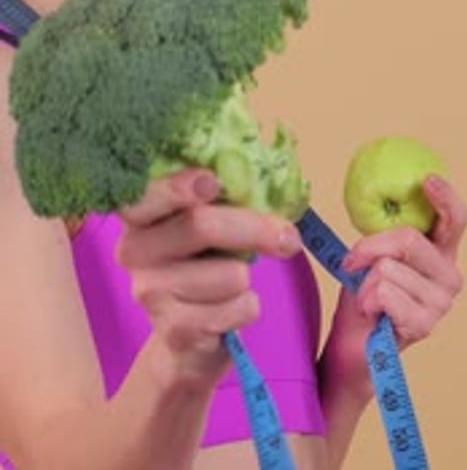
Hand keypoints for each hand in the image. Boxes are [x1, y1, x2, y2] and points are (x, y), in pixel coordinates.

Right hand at [115, 167, 301, 379]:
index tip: (213, 183)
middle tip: (288, 236)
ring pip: (230, 274)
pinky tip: (226, 310)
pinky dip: (246, 308)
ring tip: (229, 281)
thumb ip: (224, 195)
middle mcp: (133, 251)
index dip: (177, 187)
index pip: (146, 195)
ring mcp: (149, 293)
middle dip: (254, 228)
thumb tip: (274, 177)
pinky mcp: (174, 331)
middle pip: (200, 226)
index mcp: (140, 214)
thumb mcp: (208, 222)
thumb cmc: (202, 261)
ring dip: (245, 277)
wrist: (186, 335)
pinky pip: (237, 310)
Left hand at [320, 175, 466, 405]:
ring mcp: (440, 302)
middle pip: (409, 239)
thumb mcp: (373, 255)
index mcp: (440, 253)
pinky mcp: (424, 324)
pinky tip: (371, 315)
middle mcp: (449, 276)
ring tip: (367, 299)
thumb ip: (385, 234)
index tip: (426, 180)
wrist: (352, 345)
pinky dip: (366, 300)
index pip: (456, 219)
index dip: (445, 197)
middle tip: (354, 262)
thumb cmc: (363, 295)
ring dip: (364, 282)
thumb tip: (375, 199)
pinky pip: (384, 292)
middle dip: (371, 247)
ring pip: (388, 268)